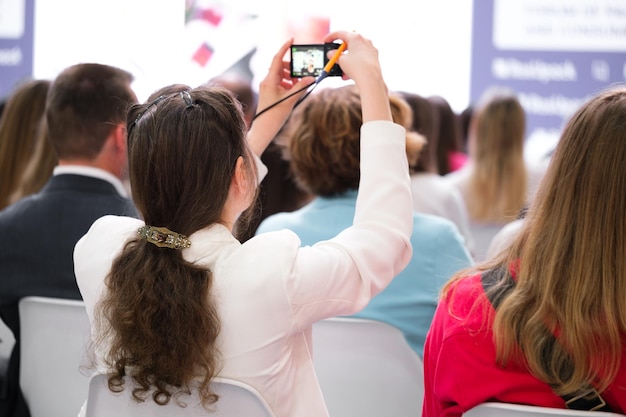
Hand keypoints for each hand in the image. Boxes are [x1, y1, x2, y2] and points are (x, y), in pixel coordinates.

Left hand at [248, 38, 313, 154]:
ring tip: (298, 84)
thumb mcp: (291, 99)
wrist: (264, 127)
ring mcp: (267, 85)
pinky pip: (279, 82)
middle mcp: (267, 80)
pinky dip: (287, 83)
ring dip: (290, 76)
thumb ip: (301, 87)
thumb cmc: (275, 114)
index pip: (277, 58)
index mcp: (270, 80)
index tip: (292, 40)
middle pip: (280, 66)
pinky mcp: (269, 91)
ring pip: (280, 74)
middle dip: (291, 67)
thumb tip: (311, 78)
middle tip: (301, 72)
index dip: (284, 48)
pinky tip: (294, 90)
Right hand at [323, 31, 390, 122]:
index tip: (325, 41)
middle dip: (340, 52)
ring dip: (347, 61)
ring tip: (341, 71)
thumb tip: (331, 54)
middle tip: (334, 57)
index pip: (340, 33)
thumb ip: (334, 55)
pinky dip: (354, 65)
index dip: (330, 37)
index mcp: (355, 37)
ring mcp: (371, 49)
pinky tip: (349, 74)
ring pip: (355, 53)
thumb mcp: (341, 60)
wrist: (370, 79)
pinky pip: (361, 59)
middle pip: (349, 43)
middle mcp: (365, 40)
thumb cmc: (356, 67)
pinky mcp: (374, 58)